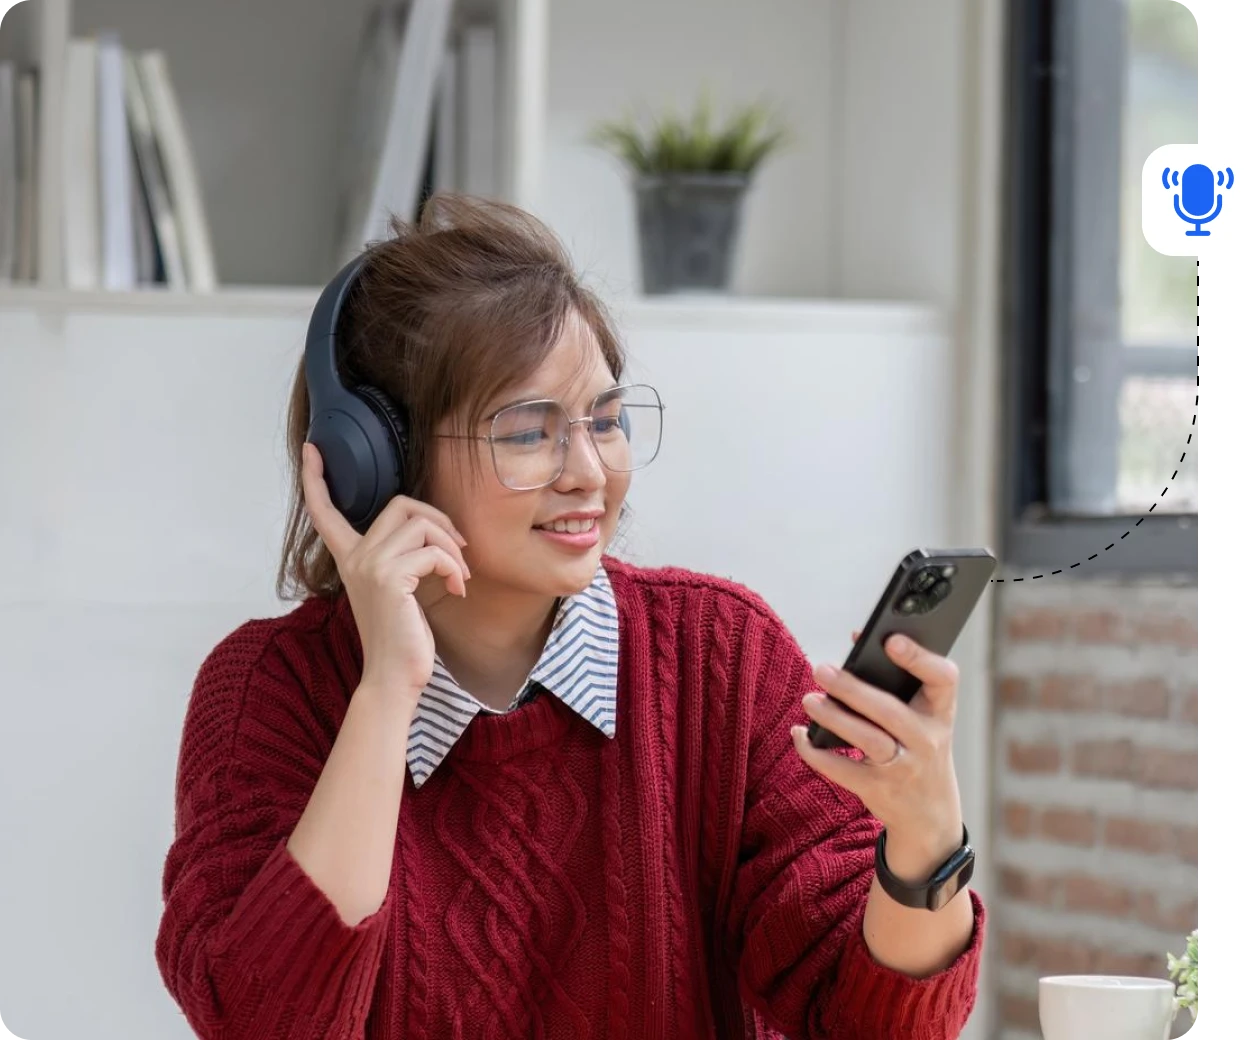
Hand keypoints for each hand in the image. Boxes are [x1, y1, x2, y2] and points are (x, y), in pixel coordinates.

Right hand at [301, 442, 469, 706]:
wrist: (395, 677)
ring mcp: (370, 565)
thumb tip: (434, 530)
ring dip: (452, 548)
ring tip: (459, 576)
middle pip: (400, 503)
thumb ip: (401, 557)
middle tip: (457, 549)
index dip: (316, 478)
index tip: (312, 449)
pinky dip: (454, 567)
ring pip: (422, 523)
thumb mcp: (397, 589)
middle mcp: (355, 557)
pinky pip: (434, 551)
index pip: (325, 511)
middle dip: (438, 518)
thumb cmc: (401, 637)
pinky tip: (457, 590)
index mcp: (350, 558)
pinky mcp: (391, 577)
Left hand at [791, 631, 965, 882]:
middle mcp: (927, 740)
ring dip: (833, 718)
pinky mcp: (878, 789)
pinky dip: (815, 752)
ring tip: (809, 700)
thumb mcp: (922, 717)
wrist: (930, 814)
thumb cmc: (918, 748)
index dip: (920, 658)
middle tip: (821, 670)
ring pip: (868, 740)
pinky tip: (800, 734)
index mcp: (940, 712)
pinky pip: (842, 770)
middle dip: (853, 689)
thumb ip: (896, 682)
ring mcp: (904, 768)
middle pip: (890, 711)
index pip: (944, 679)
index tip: (891, 640)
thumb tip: (856, 639)